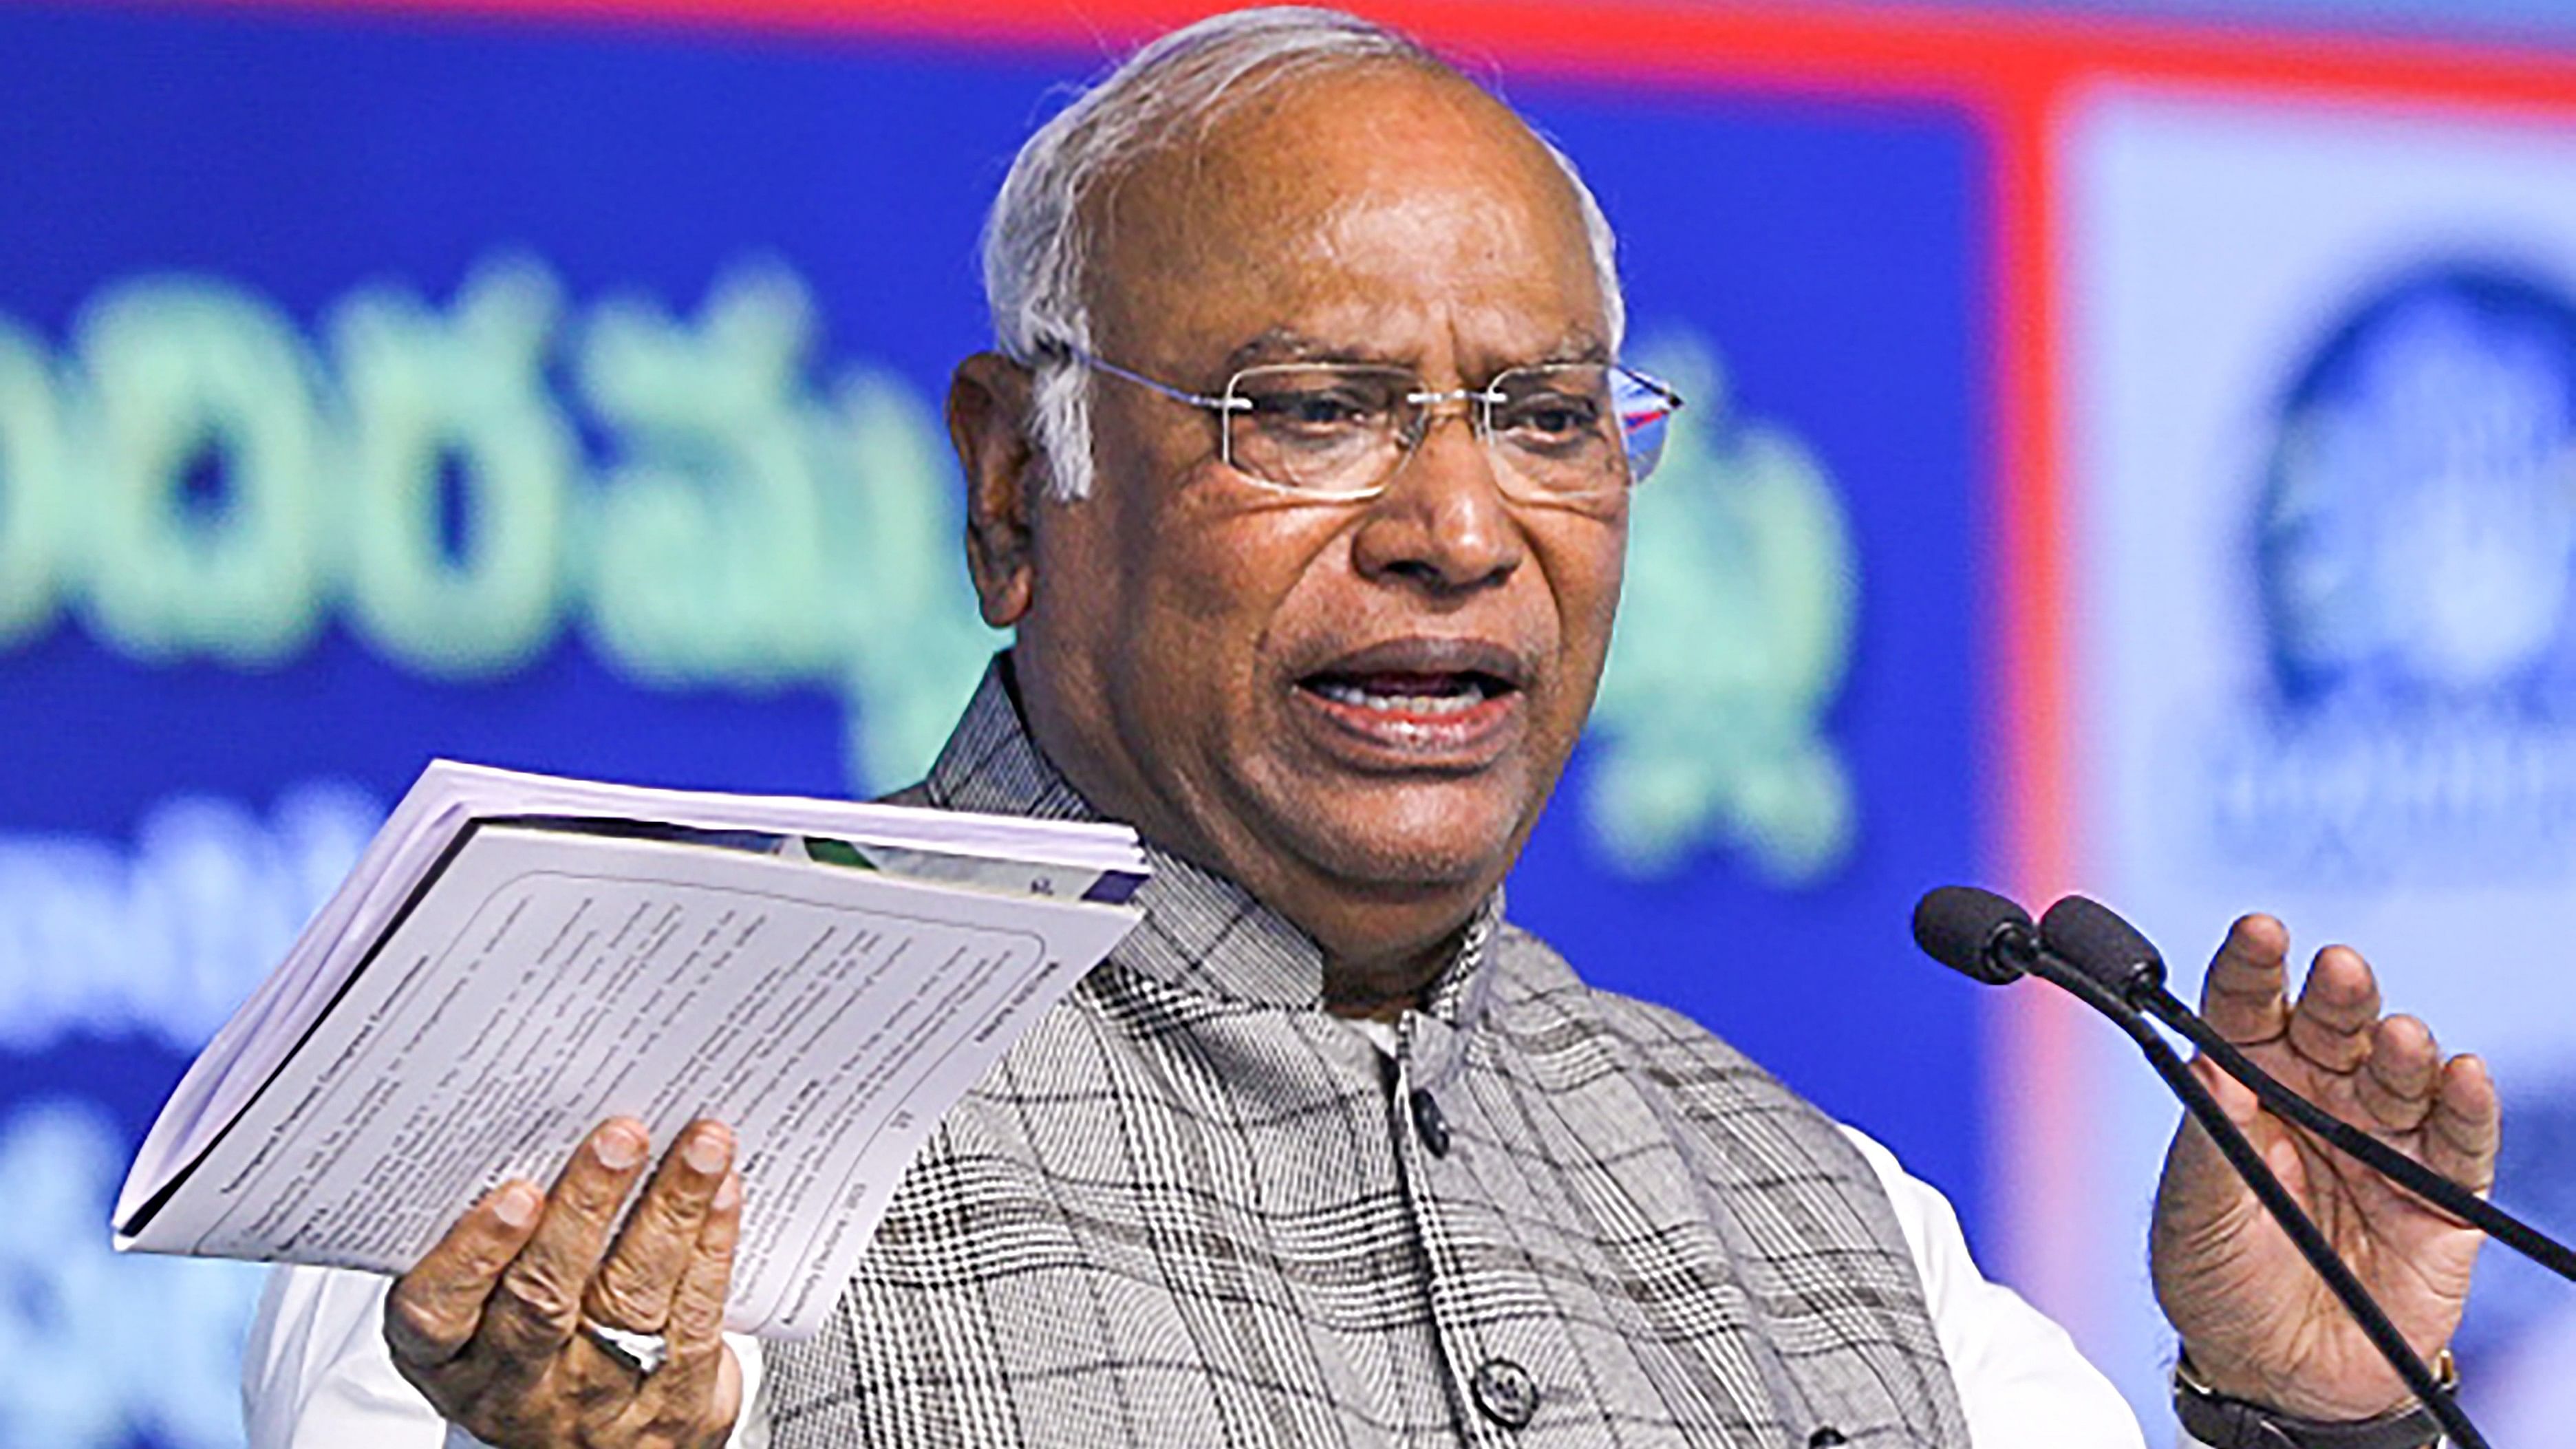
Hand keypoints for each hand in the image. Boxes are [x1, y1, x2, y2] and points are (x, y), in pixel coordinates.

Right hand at [384, 1118, 744, 1448]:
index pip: (437, 1311)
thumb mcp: (488, 1309)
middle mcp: (517, 1385)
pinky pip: (693, 1319)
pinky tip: (721, 1193)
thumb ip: (504, 1240)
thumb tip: (555, 1126)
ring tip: (699, 1146)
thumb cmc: (537, 1351)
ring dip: (669, 1211)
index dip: (473, 1253)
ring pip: (631, 1301)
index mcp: (451, 1356)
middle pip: (543, 1299)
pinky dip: (712, 1246)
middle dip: (585, 1210)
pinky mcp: (673, 1403)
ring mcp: (596, 1400)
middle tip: (621, 1138)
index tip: (515, 1192)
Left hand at [2151, 915, 2498, 1419]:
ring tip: (2395, 1037)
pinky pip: (2460, 1139)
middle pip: (2332, 1027)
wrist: (2277, 1374)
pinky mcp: (2438, 1193)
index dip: (2253, 967)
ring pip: (2400, 1074)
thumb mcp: (2194, 1214)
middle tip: (2337, 967)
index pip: (2247, 1010)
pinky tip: (2462, 1075)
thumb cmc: (2219, 1281)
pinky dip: (2466, 1105)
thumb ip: (2208, 1141)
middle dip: (2337, 994)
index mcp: (2247, 1085)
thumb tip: (2208, 1065)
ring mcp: (2381, 1141)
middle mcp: (2319, 1097)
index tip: (2259, 930)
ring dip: (2401, 1047)